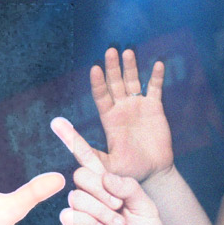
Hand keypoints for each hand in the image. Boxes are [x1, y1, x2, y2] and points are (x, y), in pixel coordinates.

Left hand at [51, 48, 172, 182]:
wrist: (153, 174)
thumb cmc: (128, 171)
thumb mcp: (105, 164)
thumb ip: (87, 152)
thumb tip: (66, 140)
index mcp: (109, 119)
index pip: (101, 96)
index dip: (98, 82)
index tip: (94, 68)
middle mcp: (122, 109)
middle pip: (115, 83)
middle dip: (112, 67)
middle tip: (110, 50)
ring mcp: (138, 106)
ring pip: (133, 81)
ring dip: (130, 66)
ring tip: (128, 51)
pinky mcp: (155, 109)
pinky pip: (155, 89)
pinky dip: (156, 76)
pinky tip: (157, 64)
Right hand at [58, 132, 168, 224]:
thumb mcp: (146, 205)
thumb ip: (128, 187)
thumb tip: (105, 177)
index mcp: (107, 183)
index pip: (86, 158)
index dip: (72, 140)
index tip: (58, 122)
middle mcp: (91, 195)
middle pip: (80, 175)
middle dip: (101, 189)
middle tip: (119, 206)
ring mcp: (82, 213)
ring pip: (76, 196)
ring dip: (100, 210)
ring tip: (117, 224)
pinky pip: (69, 216)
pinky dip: (87, 221)